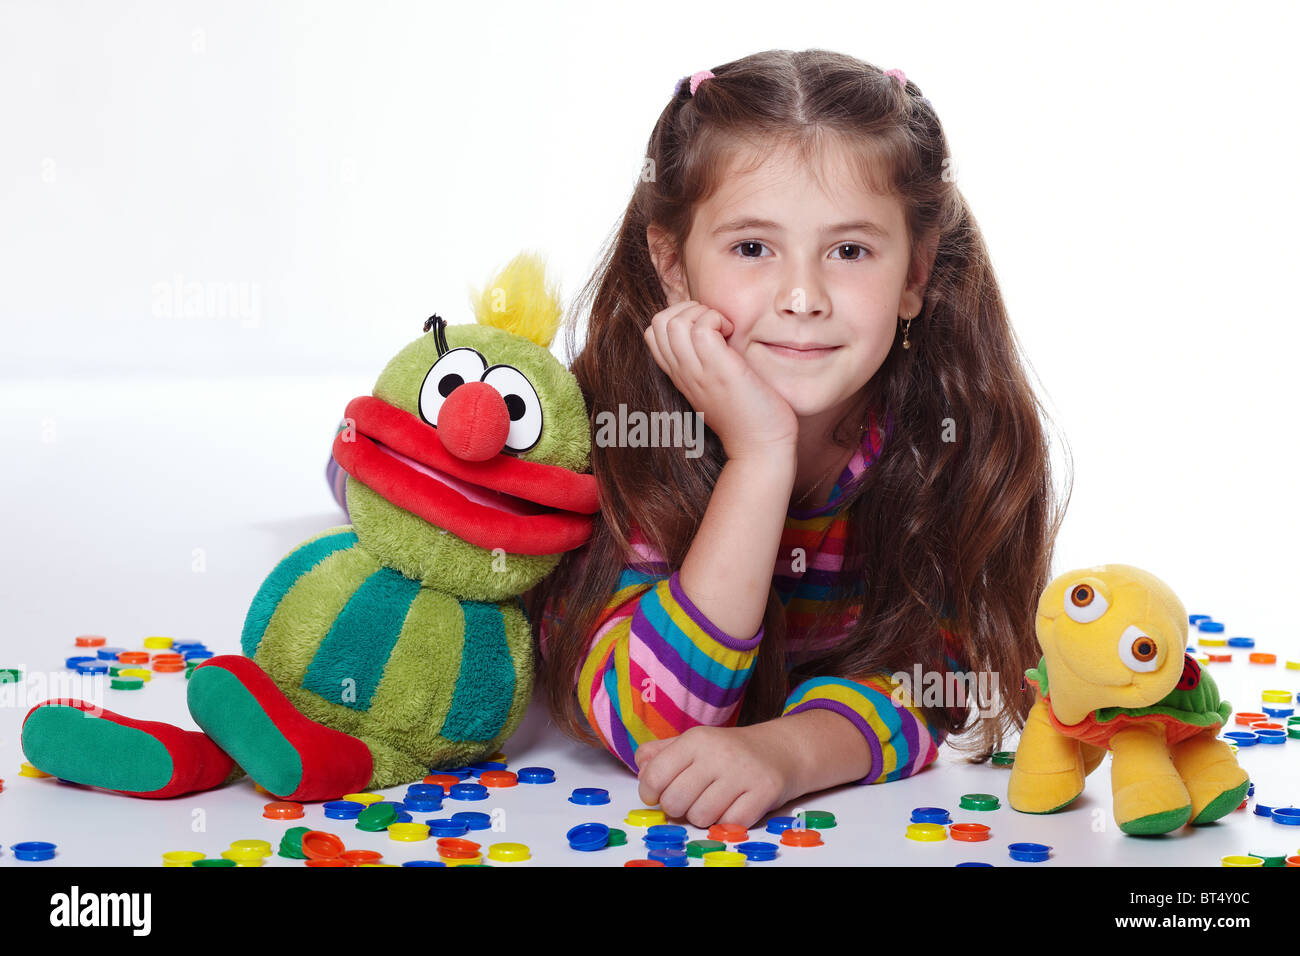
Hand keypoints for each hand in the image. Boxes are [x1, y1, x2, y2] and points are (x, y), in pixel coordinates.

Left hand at [634, 723, 802, 828]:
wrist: (779, 750)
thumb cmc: (728, 751)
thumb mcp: (693, 743)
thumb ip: (661, 754)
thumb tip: (641, 771)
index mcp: (696, 739)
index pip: (654, 775)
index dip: (649, 792)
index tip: (657, 794)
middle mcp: (718, 754)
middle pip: (675, 802)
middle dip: (677, 808)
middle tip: (689, 799)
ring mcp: (743, 773)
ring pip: (700, 817)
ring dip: (703, 817)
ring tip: (713, 801)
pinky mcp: (764, 792)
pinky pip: (730, 824)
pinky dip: (727, 822)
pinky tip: (734, 806)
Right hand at [643, 301, 797, 460]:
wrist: (760, 447)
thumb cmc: (749, 414)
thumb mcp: (718, 383)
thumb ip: (708, 361)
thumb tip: (717, 332)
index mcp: (680, 375)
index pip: (653, 333)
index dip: (678, 317)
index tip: (707, 328)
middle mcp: (683, 373)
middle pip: (658, 322)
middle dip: (687, 309)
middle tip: (716, 325)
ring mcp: (697, 372)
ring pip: (674, 321)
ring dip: (702, 313)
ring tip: (725, 329)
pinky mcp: (718, 371)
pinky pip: (702, 328)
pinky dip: (717, 320)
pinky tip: (734, 335)